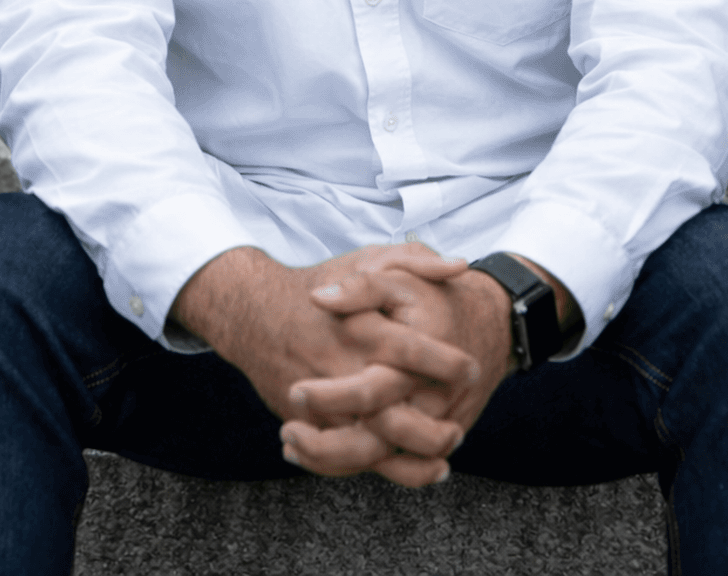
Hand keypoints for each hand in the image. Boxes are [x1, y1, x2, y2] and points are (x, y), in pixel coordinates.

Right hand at [171, 243, 480, 486]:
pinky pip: (341, 458)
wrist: (255, 311)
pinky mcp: (306, 422)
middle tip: (457, 429)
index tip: (472, 369)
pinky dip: (376, 468)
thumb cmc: (322, 282)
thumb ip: (417, 260)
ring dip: (408, 462)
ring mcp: (321, 402)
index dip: (446, 363)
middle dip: (430, 431)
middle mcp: (340, 368)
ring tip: (441, 462)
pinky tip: (406, 468)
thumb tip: (461, 265)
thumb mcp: (371, 259)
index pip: (410, 352)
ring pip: (367, 447)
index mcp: (360, 327)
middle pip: (390, 415)